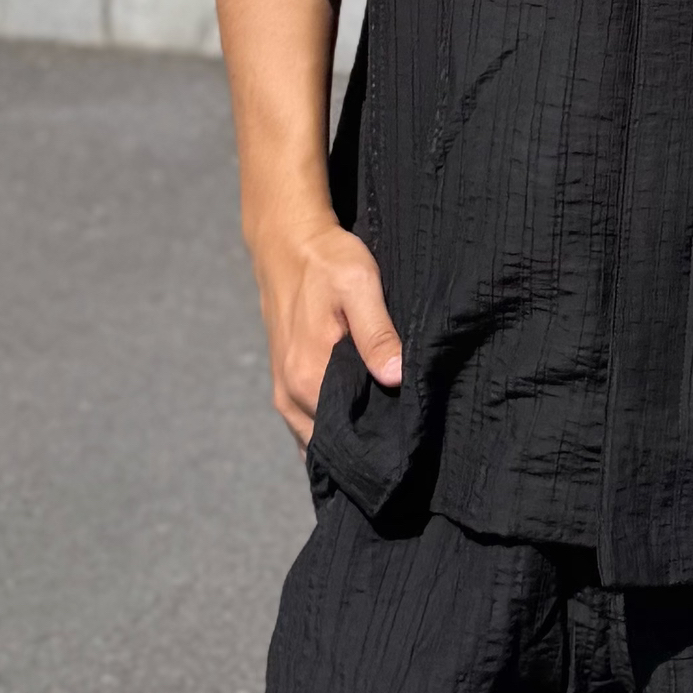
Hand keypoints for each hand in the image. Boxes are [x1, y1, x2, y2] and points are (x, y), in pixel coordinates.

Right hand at [251, 219, 400, 449]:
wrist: (287, 243)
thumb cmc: (328, 260)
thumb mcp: (360, 286)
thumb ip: (377, 334)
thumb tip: (396, 378)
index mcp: (309, 376)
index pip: (347, 436)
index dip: (378, 445)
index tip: (409, 444)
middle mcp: (291, 395)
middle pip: (332, 444)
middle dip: (364, 449)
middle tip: (404, 444)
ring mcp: (284, 392)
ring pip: (317, 438)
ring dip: (347, 441)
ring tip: (384, 438)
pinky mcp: (285, 383)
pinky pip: (307, 425)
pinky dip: (329, 430)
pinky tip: (358, 423)